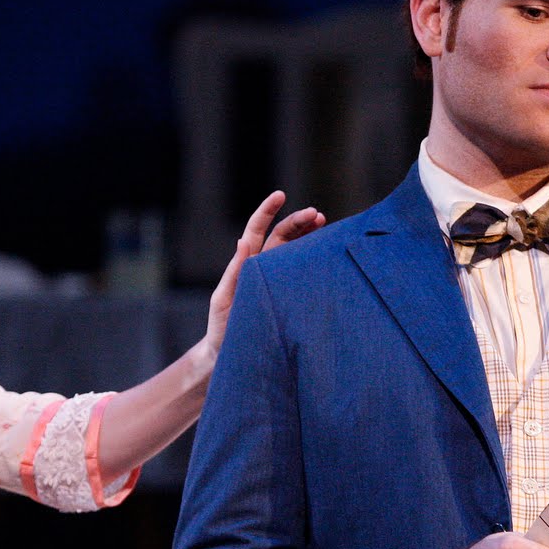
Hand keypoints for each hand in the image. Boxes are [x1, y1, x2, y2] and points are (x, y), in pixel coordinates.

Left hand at [203, 191, 324, 356]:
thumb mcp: (224, 297)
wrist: (228, 353)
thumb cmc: (222, 327)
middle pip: (282, 235)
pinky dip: (312, 257)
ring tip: (324, 223)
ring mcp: (276, 279)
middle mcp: (262, 267)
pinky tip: (325, 251)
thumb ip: (235, 271)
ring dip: (308, 233)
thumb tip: (243, 241)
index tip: (280, 195)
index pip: (257, 230)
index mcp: (246, 264)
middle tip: (317, 214)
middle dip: (298, 220)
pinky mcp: (286, 294)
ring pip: (294, 248)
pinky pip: (300, 271)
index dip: (267, 211)